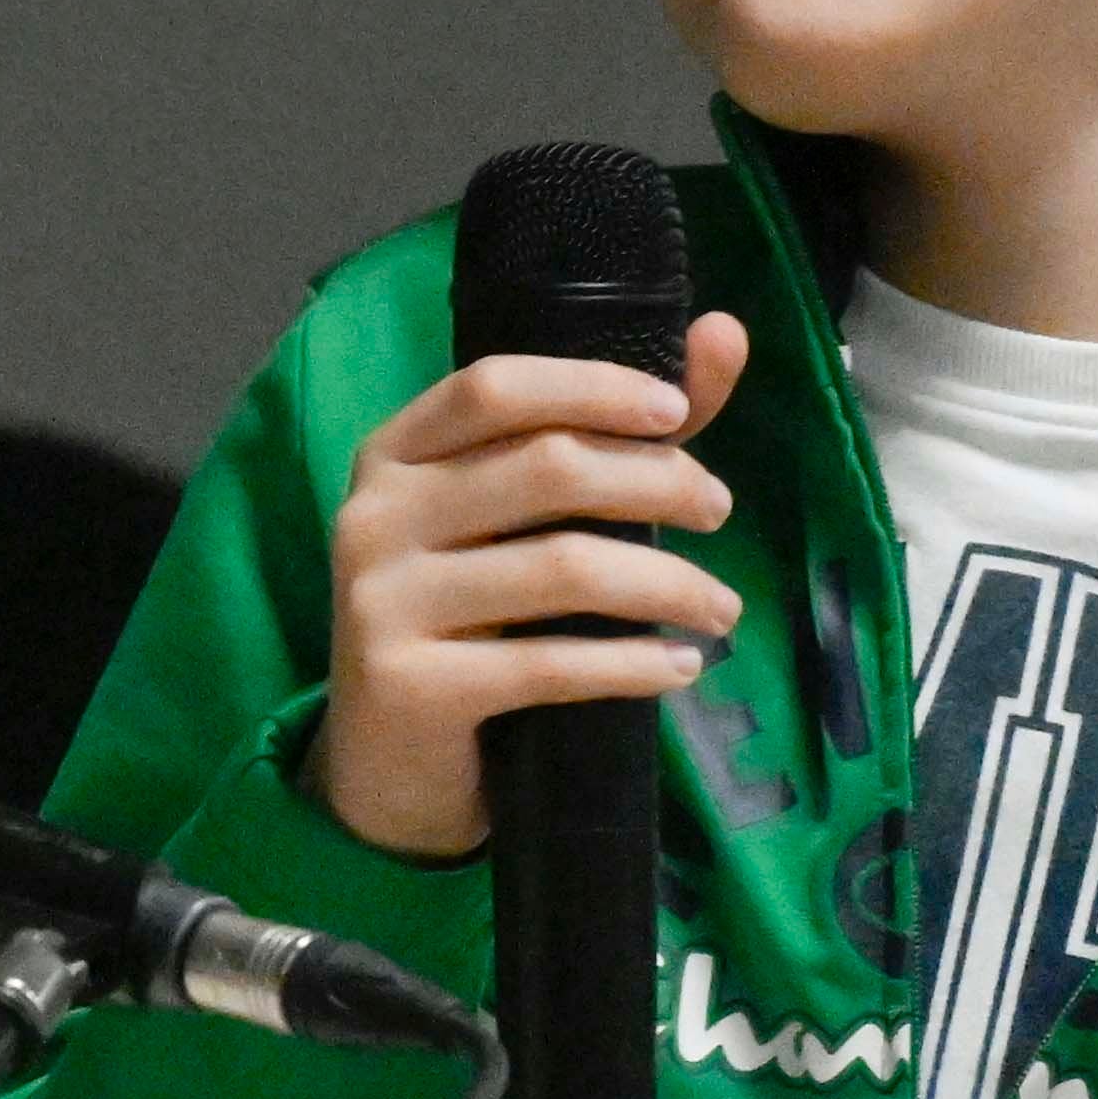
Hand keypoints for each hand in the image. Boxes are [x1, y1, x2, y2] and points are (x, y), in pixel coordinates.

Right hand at [310, 308, 758, 857]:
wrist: (386, 767)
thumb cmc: (468, 625)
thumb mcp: (517, 524)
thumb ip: (614, 432)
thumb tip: (725, 332)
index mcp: (392, 456)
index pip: (494, 388)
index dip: (593, 388)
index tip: (678, 413)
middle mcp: (372, 517)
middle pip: (544, 468)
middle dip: (657, 480)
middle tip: (718, 509)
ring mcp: (381, 602)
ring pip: (561, 567)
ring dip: (667, 583)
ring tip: (722, 608)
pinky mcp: (408, 686)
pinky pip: (547, 664)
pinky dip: (632, 665)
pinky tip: (680, 667)